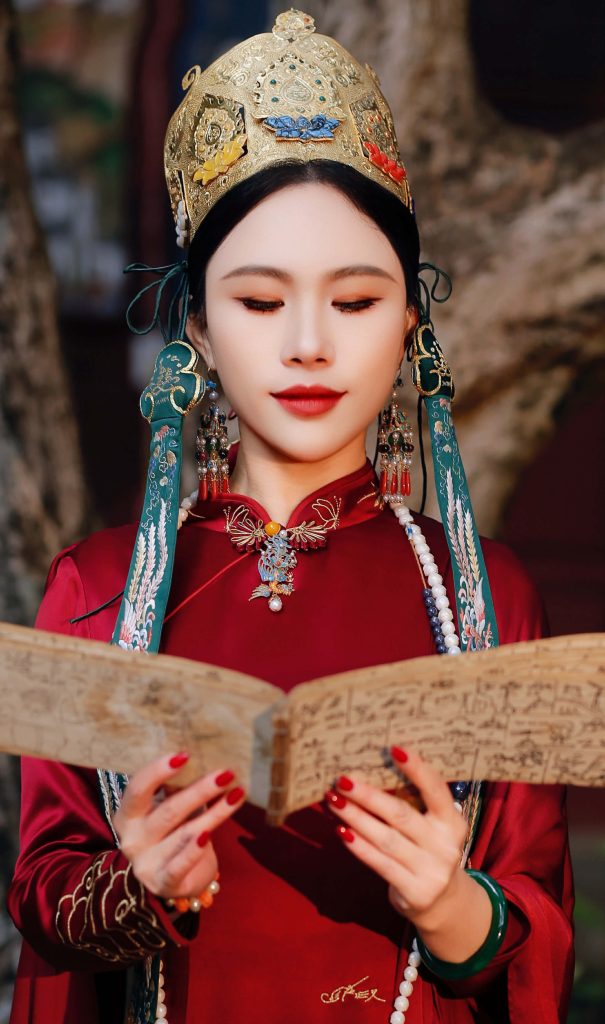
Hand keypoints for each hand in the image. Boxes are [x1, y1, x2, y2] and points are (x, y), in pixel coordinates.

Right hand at [113, 752, 244, 901]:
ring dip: (215, 813)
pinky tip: (209, 833)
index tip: (185, 755)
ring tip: (236, 794)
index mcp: (128, 815)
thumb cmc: (174, 831)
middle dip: (200, 790)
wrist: (179, 877)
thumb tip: (206, 757)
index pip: (138, 788)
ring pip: (184, 833)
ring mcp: (146, 864)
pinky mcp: (163, 883)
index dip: (158, 770)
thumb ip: (177, 789)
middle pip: (168, 810)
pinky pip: (180, 865)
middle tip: (225, 773)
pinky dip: (195, 850)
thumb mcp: (169, 808)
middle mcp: (132, 839)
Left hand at [325, 747, 468, 932]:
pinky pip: (379, 863)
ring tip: (334, 801)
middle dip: (368, 795)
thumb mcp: (433, 826)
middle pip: (401, 815)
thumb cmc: (428, 849)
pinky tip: (341, 830)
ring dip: (356, 817)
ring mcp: (431, 871)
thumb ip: (414, 803)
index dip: (417, 769)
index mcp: (452, 822)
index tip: (394, 748)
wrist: (442, 902)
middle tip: (342, 779)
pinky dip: (359, 846)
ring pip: (386, 838)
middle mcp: (445, 846)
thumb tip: (370, 770)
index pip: (436, 790)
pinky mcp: (414, 892)